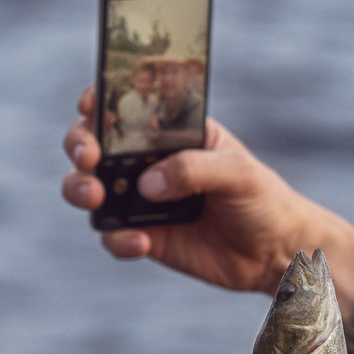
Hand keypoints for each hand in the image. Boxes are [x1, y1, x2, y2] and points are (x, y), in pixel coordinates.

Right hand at [60, 88, 353, 314]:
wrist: (274, 253)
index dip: (100, 100)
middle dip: (79, 145)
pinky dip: (118, 239)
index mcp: (170, 133)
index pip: (127, 106)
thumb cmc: (262, 199)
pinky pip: (113, 236)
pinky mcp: (144, 236)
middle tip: (89, 158)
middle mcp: (147, 162)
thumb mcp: (237, 172)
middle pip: (93, 145)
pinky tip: (142, 243)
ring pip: (89, 189)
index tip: (90, 105)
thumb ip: (193, 168)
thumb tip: (147, 182)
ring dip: (80, 189)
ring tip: (95, 197)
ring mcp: (141, 200)